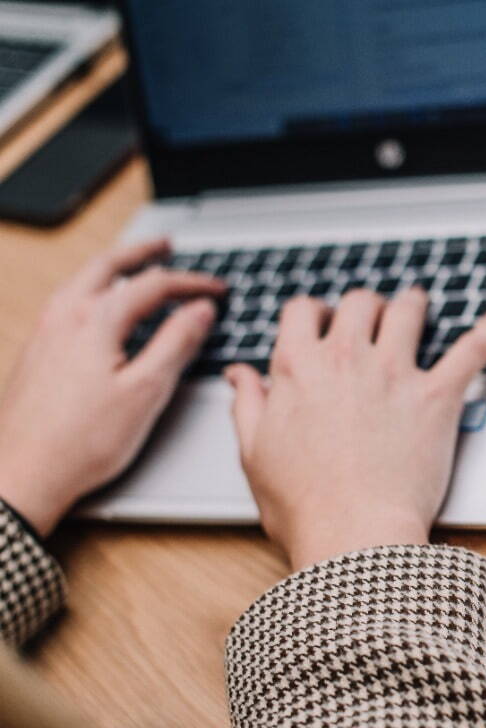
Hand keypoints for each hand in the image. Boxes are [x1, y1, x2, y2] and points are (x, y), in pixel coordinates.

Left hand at [0, 239, 225, 534]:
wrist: (20, 475)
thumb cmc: (82, 442)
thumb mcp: (146, 392)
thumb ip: (176, 344)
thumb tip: (202, 311)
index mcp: (95, 321)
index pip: (154, 285)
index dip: (192, 283)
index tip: (218, 289)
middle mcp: (64, 316)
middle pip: (109, 266)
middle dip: (142, 252)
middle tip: (166, 245)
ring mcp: (44, 332)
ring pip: (83, 280)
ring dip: (113, 266)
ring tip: (134, 266)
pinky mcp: (35, 351)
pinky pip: (67, 301)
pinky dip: (92, 288)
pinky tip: (98, 307)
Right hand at [226, 288, 485, 571]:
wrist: (353, 537)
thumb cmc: (303, 505)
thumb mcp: (255, 454)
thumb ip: (248, 405)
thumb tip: (239, 374)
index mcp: (298, 369)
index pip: (302, 311)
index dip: (313, 311)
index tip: (321, 320)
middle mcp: (346, 359)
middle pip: (358, 301)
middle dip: (364, 305)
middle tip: (372, 316)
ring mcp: (394, 374)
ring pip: (407, 310)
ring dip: (412, 303)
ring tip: (417, 303)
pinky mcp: (436, 397)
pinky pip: (470, 352)